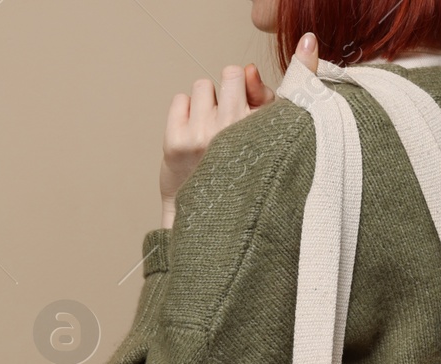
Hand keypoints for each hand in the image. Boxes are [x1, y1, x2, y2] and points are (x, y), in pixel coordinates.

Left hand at [157, 35, 318, 227]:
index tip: (245, 106)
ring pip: (203, 86)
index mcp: (263, 133)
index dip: (247, 90)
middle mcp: (235, 132)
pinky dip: (184, 113)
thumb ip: (262, 98)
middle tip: (226, 123)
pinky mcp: (176, 142)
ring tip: (209, 133)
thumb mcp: (264, 136)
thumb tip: (249, 69)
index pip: (252, 80)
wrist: (206, 217)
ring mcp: (203, 136)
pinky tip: (192, 137)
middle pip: (230, 74)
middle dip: (228, 92)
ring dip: (205, 104)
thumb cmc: (238, 173)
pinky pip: (180, 100)